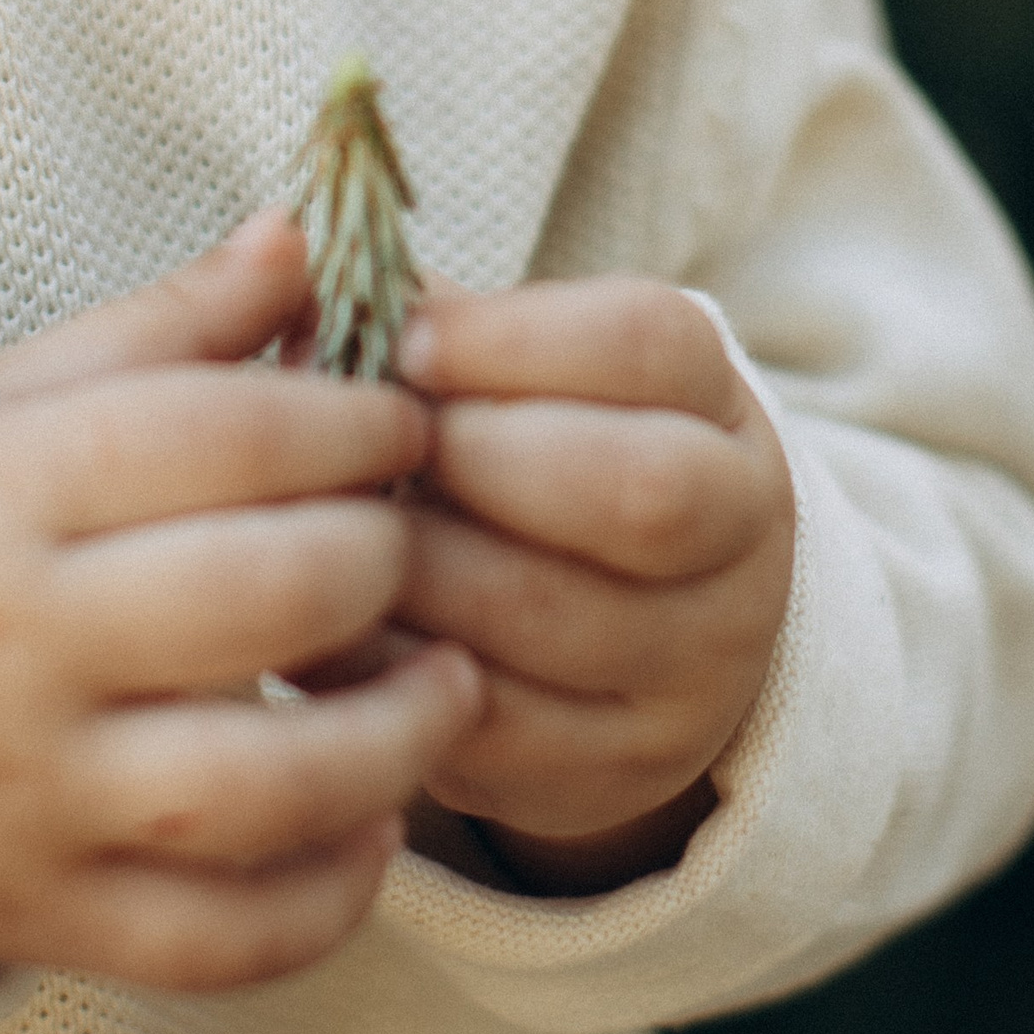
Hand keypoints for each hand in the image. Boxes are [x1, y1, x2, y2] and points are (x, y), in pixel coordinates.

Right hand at [0, 216, 480, 987]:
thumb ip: (159, 328)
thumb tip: (303, 240)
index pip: (218, 437)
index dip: (346, 419)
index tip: (400, 419)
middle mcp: (14, 649)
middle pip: (257, 598)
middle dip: (378, 557)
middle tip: (410, 539)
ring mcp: (27, 799)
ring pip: (256, 788)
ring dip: (391, 740)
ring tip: (446, 682)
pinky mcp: (40, 918)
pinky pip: (213, 941)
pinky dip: (321, 901)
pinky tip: (372, 827)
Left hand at [384, 281, 796, 896]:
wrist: (634, 631)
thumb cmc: (536, 458)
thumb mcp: (524, 376)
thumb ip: (429, 320)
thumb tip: (294, 265)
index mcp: (716, 405)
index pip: (648, 344)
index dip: (517, 338)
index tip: (407, 341)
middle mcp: (740, 536)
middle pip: (637, 491)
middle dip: (479, 461)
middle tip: (375, 455)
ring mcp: (696, 665)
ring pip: (556, 621)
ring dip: (416, 571)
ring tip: (325, 533)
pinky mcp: (620, 769)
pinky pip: (497, 729)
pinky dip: (392, 674)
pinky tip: (328, 630)